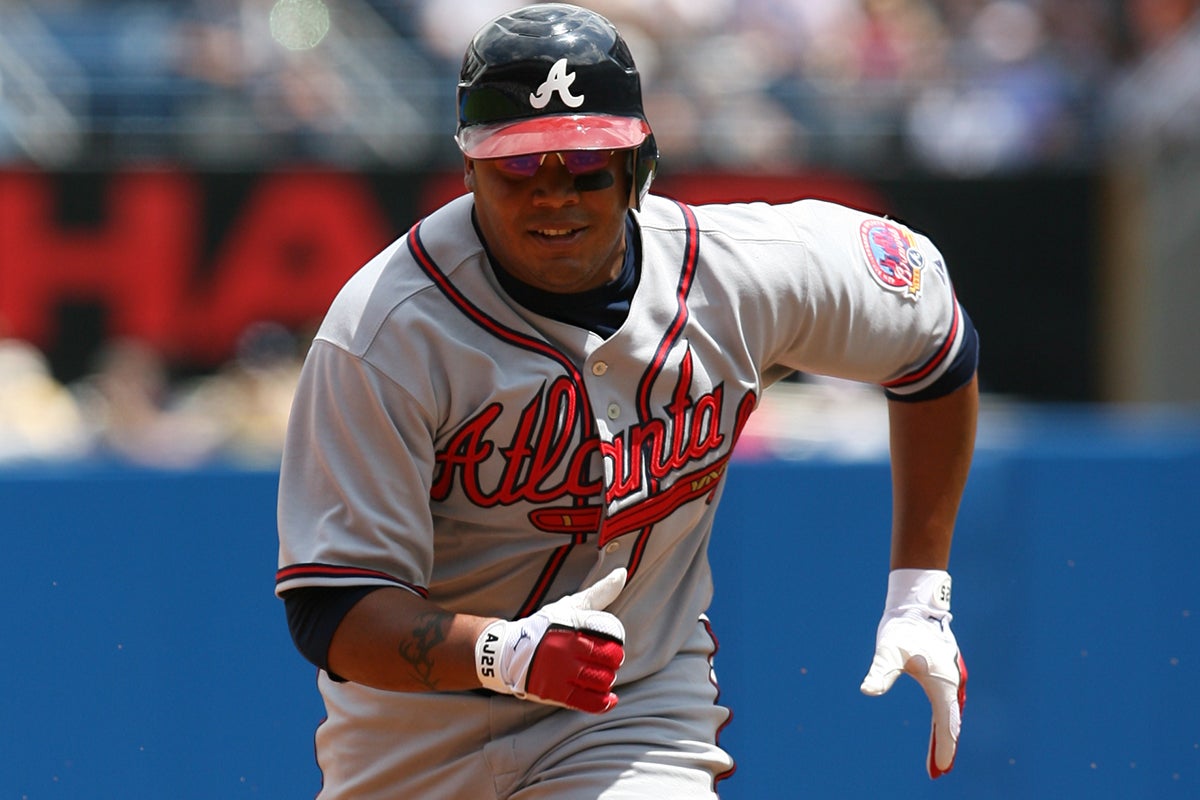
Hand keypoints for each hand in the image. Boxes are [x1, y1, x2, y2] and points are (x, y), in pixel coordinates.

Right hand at [476, 568, 626, 712]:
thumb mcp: (569, 605)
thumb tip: (622, 573)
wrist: (507, 652)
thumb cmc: (545, 627)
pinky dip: (604, 701)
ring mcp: (562, 672)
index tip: (608, 638)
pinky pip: (591, 702)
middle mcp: (567, 647)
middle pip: (612, 656)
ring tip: (598, 673)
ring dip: (607, 677)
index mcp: (572, 623)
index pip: (612, 630)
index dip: (616, 635)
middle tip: (606, 657)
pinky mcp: (557, 693)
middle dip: (614, 657)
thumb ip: (599, 592)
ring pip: (603, 679)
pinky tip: (608, 697)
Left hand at [860, 569, 965, 777]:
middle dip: (945, 747)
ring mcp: (950, 679)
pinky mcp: (944, 675)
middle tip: (939, 771)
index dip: (945, 746)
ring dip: (945, 735)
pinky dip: (944, 721)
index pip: (946, 722)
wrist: (915, 606)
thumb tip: (867, 690)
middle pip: (950, 722)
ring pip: (949, 714)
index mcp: (943, 682)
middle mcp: (952, 682)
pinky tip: (938, 731)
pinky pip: (946, 704)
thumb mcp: (888, 650)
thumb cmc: (903, 628)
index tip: (941, 768)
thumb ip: (880, 672)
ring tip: (939, 759)